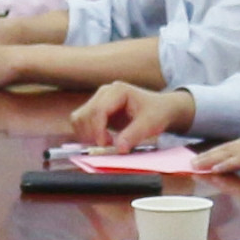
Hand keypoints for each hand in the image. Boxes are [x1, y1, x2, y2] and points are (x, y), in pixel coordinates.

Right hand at [74, 83, 191, 148]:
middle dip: (92, 133)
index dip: (98, 129)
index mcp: (118, 91)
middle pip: (85, 114)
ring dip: (87, 134)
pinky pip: (82, 122)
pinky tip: (103, 139)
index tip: (104, 145)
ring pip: (79, 118)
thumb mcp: (150, 124)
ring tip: (107, 142)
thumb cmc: (156, 112)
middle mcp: (104, 93)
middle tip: (108, 145)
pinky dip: (87, 134)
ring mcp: (98, 100)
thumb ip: (133, 135)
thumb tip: (119, 148)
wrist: (160, 108)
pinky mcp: (96, 110)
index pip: (99, 110)